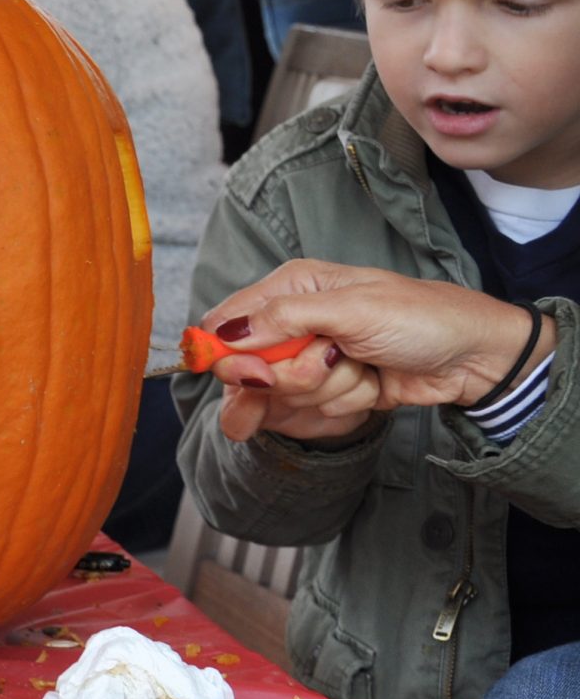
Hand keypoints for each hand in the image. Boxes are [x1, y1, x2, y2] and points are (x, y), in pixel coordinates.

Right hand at [200, 260, 554, 441]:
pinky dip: (348, 402)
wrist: (474, 357)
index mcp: (291, 288)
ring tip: (363, 365)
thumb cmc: (421, 318)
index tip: (253, 376)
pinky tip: (373, 382)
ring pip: (285, 395)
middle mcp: (294, 322)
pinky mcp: (332, 388)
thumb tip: (223, 334)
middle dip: (292, 376)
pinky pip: (314, 410)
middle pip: (250, 369)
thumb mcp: (351, 310)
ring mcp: (312, 358)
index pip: (227, 324)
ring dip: (329, 389)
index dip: (230, 355)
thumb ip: (283, 319)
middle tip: (330, 361)